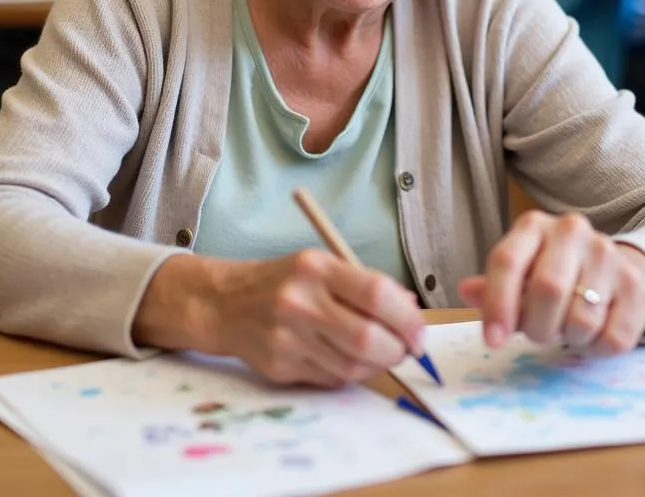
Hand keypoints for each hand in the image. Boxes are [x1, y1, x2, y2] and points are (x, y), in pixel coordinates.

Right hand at [154, 251, 426, 387]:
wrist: (225, 302)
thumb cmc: (285, 281)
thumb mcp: (322, 266)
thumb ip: (365, 285)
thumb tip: (412, 311)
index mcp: (315, 267)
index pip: (375, 294)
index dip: (407, 318)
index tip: (419, 330)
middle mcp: (300, 301)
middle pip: (367, 338)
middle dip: (398, 349)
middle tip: (407, 349)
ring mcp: (288, 337)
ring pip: (353, 366)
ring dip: (377, 365)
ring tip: (379, 353)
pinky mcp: (280, 366)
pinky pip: (331, 379)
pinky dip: (350, 373)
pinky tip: (347, 359)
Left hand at [457, 211, 644, 355]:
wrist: (619, 267)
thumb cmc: (556, 272)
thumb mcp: (520, 272)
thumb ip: (493, 287)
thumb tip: (465, 291)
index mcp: (533, 226)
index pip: (508, 261)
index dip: (498, 304)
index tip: (493, 340)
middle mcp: (571, 231)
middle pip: (548, 289)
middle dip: (537, 326)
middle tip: (538, 335)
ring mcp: (608, 254)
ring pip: (581, 318)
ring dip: (568, 337)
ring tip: (566, 327)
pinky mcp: (636, 285)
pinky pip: (611, 337)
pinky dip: (595, 348)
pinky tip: (592, 333)